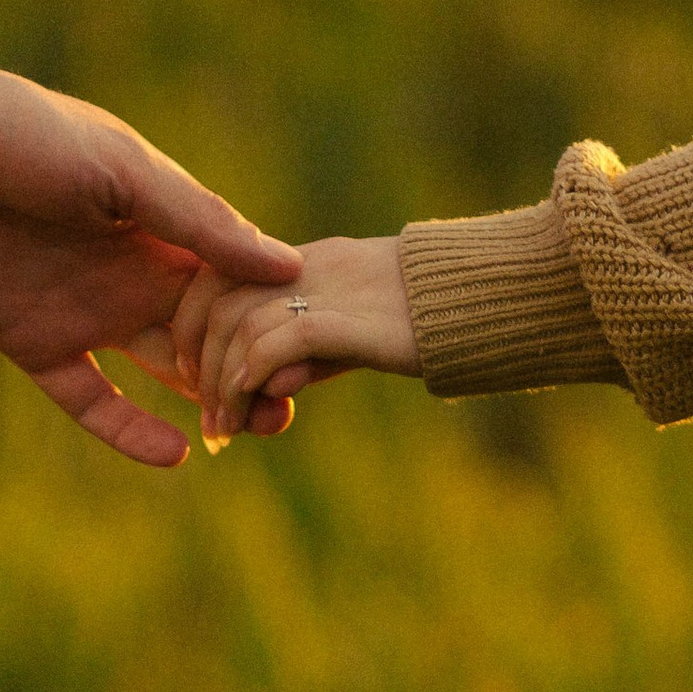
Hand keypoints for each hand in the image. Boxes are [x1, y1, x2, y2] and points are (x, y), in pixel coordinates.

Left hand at [0, 13, 301, 468]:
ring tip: (260, 430)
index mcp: (160, 220)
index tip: (325, 341)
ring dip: (210, 401)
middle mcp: (131, 269)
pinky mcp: (32, 341)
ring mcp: (85, 309)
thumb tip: (286, 268)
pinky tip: (176, 455)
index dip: (276, 309)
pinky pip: (90, 399)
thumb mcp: (120, 169)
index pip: (235, 276)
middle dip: (255, 365)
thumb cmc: (18, 129)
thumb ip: (196, 221)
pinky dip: (129, 428)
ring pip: (164, 370)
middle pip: (210, 332)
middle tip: (298, 403)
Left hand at [156, 234, 420, 443]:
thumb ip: (312, 350)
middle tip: (209, 418)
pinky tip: (252, 411)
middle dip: (201, 363)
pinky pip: (277, 343)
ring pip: (240, 325)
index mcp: (306, 260)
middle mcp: (306, 266)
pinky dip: (252, 379)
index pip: (220, 277)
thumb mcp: (358, 332)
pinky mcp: (349, 318)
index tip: (200, 379)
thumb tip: (268, 386)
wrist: (495, 295)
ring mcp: (327, 289)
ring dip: (222, 385)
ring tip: (225, 431)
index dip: (197, 327)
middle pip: (217, 301)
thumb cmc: (436, 320)